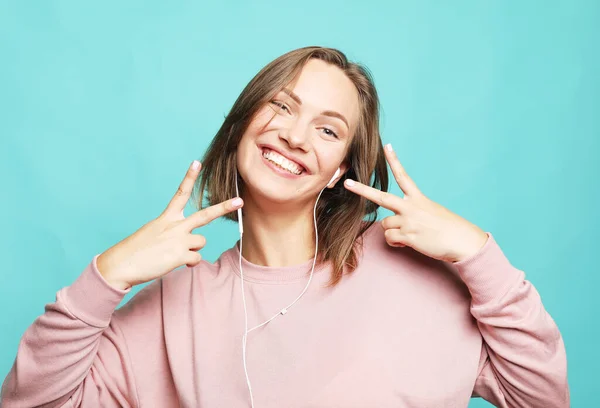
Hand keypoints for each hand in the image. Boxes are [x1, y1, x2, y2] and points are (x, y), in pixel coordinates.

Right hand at [96, 161, 243, 289]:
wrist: (120, 264)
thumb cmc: (136, 251)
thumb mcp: (154, 234)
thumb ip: (175, 236)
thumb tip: (192, 249)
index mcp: (166, 218)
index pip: (180, 193)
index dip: (189, 177)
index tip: (197, 163)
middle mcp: (174, 226)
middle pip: (205, 215)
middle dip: (224, 208)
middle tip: (239, 200)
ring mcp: (178, 240)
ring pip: (202, 242)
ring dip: (193, 249)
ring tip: (174, 253)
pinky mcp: (180, 255)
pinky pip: (196, 259)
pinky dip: (188, 263)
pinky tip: (173, 262)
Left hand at [344, 144, 487, 262]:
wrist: (463, 240)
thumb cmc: (449, 228)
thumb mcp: (431, 212)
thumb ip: (412, 213)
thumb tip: (396, 225)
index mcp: (419, 198)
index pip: (404, 176)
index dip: (394, 161)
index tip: (387, 147)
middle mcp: (411, 207)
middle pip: (381, 198)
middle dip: (362, 190)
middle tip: (347, 183)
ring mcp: (409, 221)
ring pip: (385, 225)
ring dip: (393, 232)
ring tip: (409, 235)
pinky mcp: (408, 236)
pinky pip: (390, 238)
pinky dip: (396, 243)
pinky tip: (408, 243)